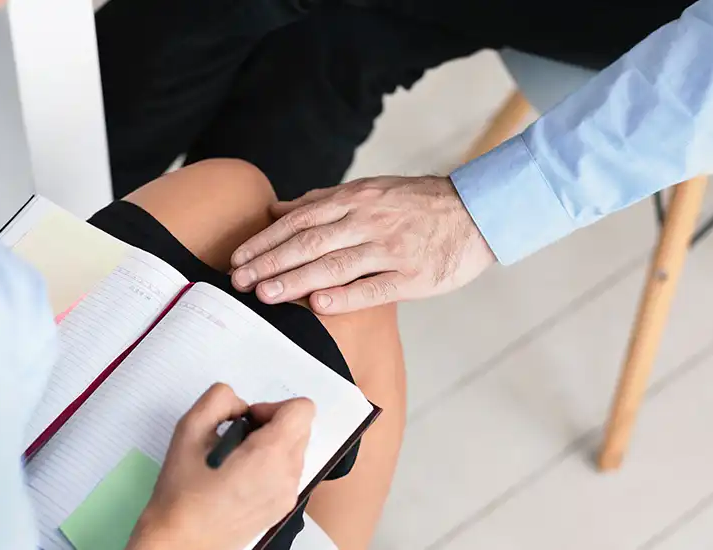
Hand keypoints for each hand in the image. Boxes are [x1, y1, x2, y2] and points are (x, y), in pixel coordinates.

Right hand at [127, 384, 314, 549]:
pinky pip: (288, 471)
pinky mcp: (282, 508)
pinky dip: (270, 465)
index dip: (273, 406)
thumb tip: (240, 406)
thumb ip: (218, 399)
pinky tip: (239, 477)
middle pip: (300, 427)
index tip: (247, 420)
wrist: (181, 541)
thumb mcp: (189, 429)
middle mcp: (288, 475)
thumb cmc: (182, 491)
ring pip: (295, 449)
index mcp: (270, 454)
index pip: (302, 409)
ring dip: (271, 444)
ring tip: (236, 460)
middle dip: (271, 423)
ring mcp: (288, 494)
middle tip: (237, 438)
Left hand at [230, 176, 495, 313]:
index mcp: (354, 200)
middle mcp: (368, 221)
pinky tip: (318, 305)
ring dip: (296, 280)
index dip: (266, 242)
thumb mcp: (368, 190)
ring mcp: (390, 248)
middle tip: (240, 283)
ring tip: (266, 295)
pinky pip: (374, 287)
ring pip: (335, 265)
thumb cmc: (415, 203)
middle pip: (309, 243)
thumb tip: (277, 210)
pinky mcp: (413, 275)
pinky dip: (345, 296)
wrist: (474, 211)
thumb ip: (322, 201)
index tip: (238, 260)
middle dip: (270, 263)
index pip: (299, 222)